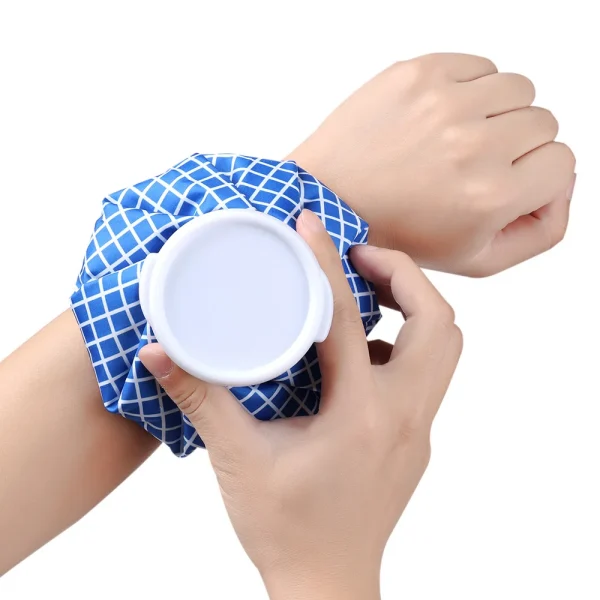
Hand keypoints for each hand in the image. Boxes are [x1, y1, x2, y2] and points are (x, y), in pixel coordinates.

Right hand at [139, 210, 461, 599]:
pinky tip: (365, 349)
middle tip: (359, 257)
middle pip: (438, 322)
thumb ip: (200, 397)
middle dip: (404, 275)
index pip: (349, 319)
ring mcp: (419, 429)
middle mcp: (404, 416)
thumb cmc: (286, 529)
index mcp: (362, 415)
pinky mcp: (416, 438)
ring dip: (415, 306)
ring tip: (368, 291)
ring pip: (446, 347)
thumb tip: (159, 351)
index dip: (327, 262)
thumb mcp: (237, 459)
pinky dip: (408, 344)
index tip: (309, 226)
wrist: (328, 584)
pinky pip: (430, 373)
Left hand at [287, 53, 575, 276]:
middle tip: (472, 166)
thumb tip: (563, 181)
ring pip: (517, 88)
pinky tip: (441, 118)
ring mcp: (444, 102)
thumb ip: (540, 230)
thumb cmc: (395, 233)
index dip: (535, 177)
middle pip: (543, 122)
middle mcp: (473, 145)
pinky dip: (470, 88)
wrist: (329, 199)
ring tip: (458, 140)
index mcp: (489, 196)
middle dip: (516, 147)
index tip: (503, 183)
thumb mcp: (474, 259)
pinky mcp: (418, 74)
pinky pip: (479, 66)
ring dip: (496, 113)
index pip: (562, 163)